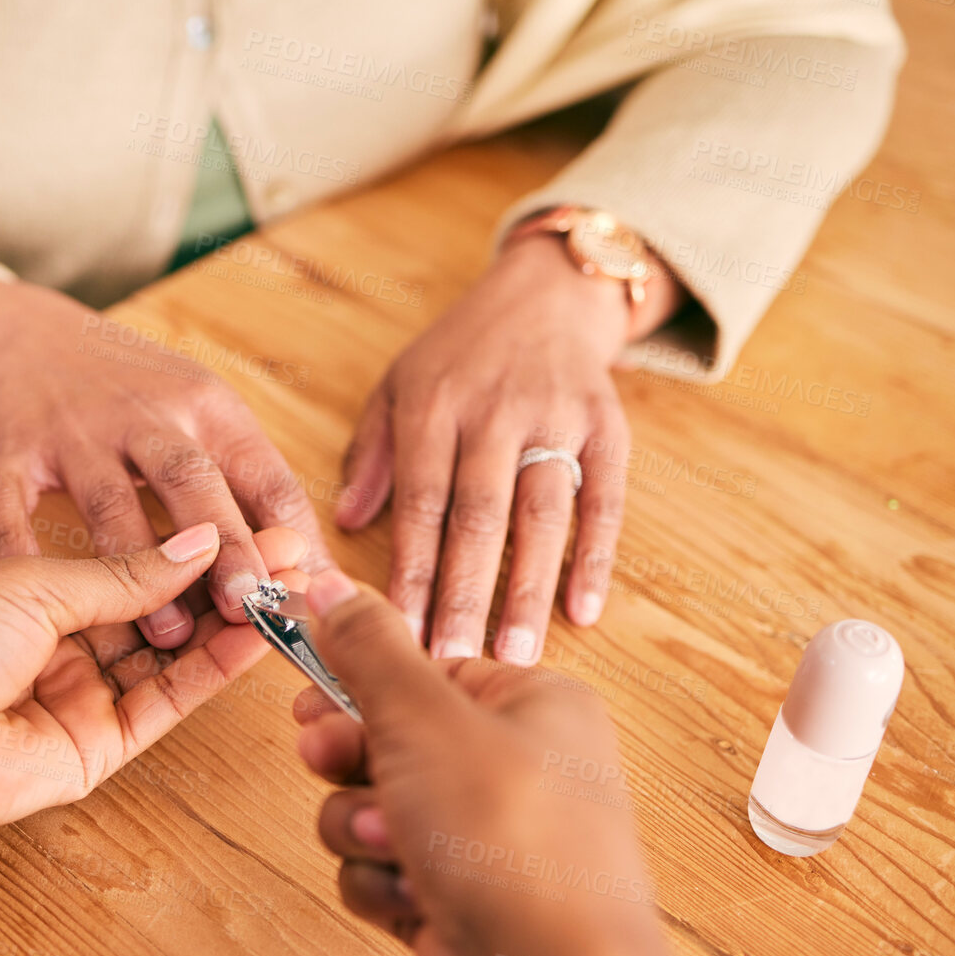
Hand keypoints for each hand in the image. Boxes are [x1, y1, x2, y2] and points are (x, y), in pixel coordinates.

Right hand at [0, 275, 333, 648]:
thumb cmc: (134, 392)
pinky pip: (11, 503)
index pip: (262, 471)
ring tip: (167, 631)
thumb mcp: (204, 414)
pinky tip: (47, 593)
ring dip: (137, 566)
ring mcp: (74, 431)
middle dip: (224, 545)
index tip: (311, 592)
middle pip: (191, 480)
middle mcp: (142, 413)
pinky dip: (21, 547)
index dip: (290, 534)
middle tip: (248, 606)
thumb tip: (320, 573)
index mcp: (206, 405)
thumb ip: (256, 488)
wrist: (26, 338)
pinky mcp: (13, 449)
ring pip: (109, 502)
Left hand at [0, 524, 307, 925]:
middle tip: (286, 555)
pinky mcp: (100, 748)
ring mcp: (85, 698)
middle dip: (223, 582)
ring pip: (174, 658)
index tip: (245, 522)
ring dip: (228, 623)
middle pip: (163, 613)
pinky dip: (210, 669)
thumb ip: (127, 574)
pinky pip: (166, 702)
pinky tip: (252, 635)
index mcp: (39, 596)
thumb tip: (199, 544)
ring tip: (284, 587)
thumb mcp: (37, 584)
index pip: (135, 567)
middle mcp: (66, 647)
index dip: (191, 546)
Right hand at [292, 571, 768, 955]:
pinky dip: (381, 884)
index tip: (309, 697)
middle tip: (332, 763)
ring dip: (361, 827)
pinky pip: (383, 870)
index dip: (358, 683)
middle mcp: (517, 767)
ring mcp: (488, 839)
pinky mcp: (460, 900)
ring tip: (392, 847)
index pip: (425, 668)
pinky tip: (411, 901)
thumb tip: (331, 588)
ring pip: (373, 807)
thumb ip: (370, 649)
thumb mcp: (426, 717)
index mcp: (532, 704)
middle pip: (389, 737)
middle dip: (354, 763)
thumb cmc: (514, 843)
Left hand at [337, 233, 675, 664]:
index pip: (419, 502)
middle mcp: (494, 412)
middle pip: (479, 517)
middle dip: (464, 595)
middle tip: (452, 662)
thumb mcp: (398, 384)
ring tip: (515, 654)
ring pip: (542, 515)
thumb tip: (346, 523)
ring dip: (528, 589)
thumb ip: (371, 453)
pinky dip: (597, 558)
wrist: (546, 293)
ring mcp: (556, 419)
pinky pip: (604, 500)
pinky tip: (583, 611)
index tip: (398, 636)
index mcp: (433, 405)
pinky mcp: (607, 427)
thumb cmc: (459, 353)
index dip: (411, 572)